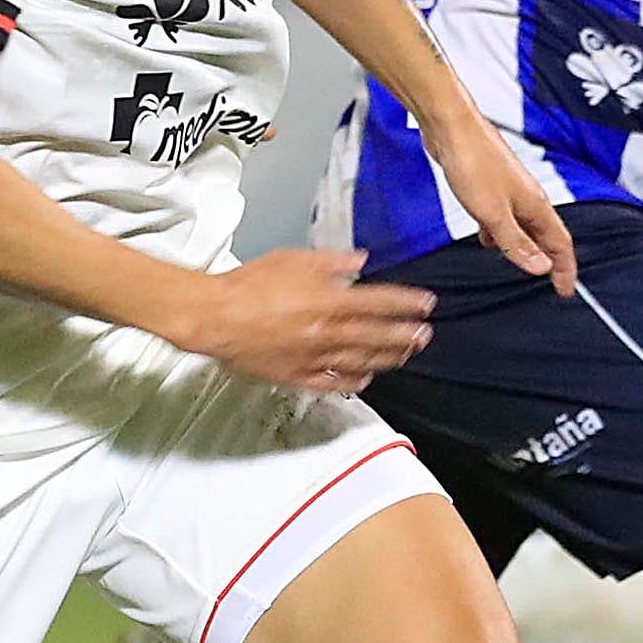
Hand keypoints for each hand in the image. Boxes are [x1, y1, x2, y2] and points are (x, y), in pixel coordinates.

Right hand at [185, 249, 436, 394]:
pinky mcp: (297, 376)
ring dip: (389, 357)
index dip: (406, 303)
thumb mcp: (294, 259)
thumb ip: (332, 262)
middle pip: (378, 336)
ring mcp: (314, 358)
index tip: (426, 304)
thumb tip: (360, 261)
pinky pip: (334, 382)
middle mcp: (327, 332)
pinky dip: (355, 380)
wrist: (216, 317)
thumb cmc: (248, 285)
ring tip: (405, 354)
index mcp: (329, 301)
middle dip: (406, 335)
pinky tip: (368, 377)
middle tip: (425, 335)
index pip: (380, 302)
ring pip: (362, 361)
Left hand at [417, 102, 576, 297]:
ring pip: (524, 225)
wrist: (451, 127)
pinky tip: (487, 237)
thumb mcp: (492, 213)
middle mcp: (527, 197)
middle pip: (546, 235)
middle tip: (552, 282)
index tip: (566, 289)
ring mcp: (509, 190)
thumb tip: (540, 267)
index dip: (566, 269)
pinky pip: (504, 215)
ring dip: (525, 246)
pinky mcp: (491, 185)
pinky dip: (502, 232)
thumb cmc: (473, 161)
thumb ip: (515, 242)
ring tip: (521, 265)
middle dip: (550, 260)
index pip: (561, 243)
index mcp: (535, 205)